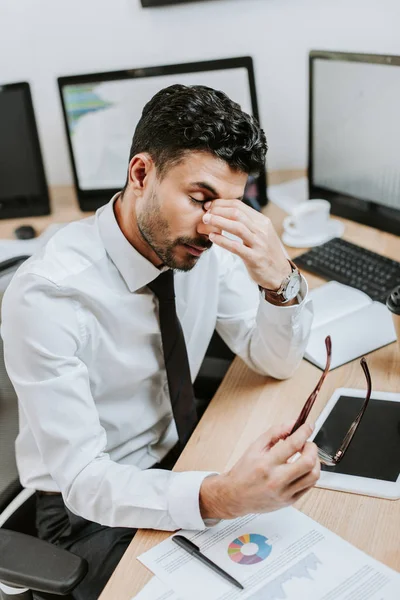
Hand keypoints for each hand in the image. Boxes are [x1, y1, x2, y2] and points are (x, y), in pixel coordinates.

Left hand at [198, 199, 290, 289]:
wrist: (280, 274)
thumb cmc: (266, 253)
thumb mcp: (261, 233)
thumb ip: (248, 223)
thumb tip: (227, 213)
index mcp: (262, 221)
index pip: (239, 205)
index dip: (221, 204)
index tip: (209, 206)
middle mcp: (261, 230)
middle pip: (236, 213)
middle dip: (218, 211)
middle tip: (204, 213)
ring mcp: (259, 244)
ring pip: (236, 227)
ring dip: (218, 222)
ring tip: (205, 221)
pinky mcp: (254, 258)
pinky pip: (236, 246)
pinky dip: (222, 240)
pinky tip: (212, 237)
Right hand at [199, 422, 319, 519]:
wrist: (235, 496)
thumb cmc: (244, 472)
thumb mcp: (255, 447)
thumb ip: (274, 433)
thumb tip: (292, 424)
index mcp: (266, 463)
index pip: (293, 444)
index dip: (304, 432)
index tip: (308, 426)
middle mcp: (276, 479)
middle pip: (308, 462)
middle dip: (312, 448)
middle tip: (307, 444)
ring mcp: (284, 492)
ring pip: (313, 476)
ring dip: (315, 462)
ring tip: (306, 456)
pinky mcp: (289, 501)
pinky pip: (309, 486)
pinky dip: (310, 473)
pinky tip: (302, 468)